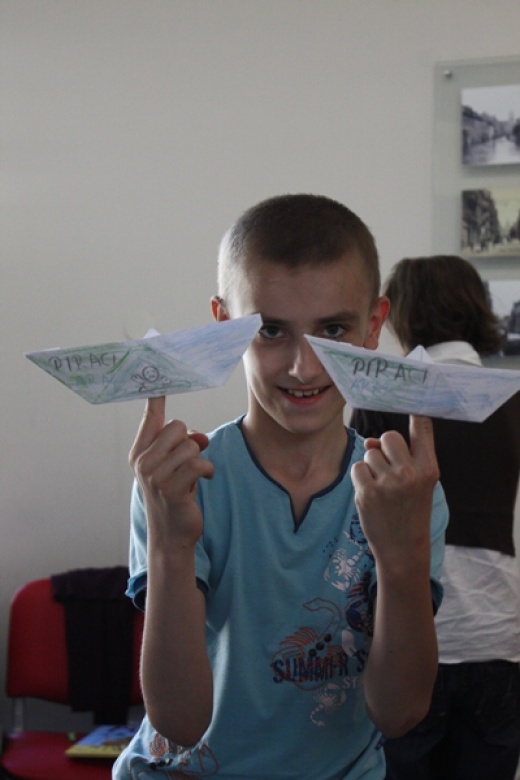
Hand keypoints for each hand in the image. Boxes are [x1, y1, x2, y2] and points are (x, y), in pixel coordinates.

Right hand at [129, 396, 213, 547]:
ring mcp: (154, 475)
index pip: (149, 418)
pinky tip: (202, 481)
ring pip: (191, 446)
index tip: (157, 378)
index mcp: (139, 452)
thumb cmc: (175, 494)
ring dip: (199, 460)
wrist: (171, 534)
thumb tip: (200, 437)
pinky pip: (198, 463)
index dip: (155, 398)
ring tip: (191, 477)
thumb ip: (182, 445)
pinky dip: (207, 471)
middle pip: (177, 427)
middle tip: (186, 463)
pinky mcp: (170, 488)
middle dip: (189, 442)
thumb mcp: (174, 466)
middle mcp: (142, 461)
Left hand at [351, 415, 438, 572]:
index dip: (416, 413)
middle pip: (388, 436)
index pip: (422, 430)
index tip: (412, 400)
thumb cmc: (410, 510)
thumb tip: (370, 440)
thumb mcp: (418, 484)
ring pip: (369, 452)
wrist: (403, 548)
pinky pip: (358, 467)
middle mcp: (410, 472)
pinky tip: (371, 494)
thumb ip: (401, 458)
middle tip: (390, 469)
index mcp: (429, 468)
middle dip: (384, 448)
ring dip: (372, 465)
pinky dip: (361, 478)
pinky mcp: (367, 491)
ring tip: (382, 488)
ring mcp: (388, 482)